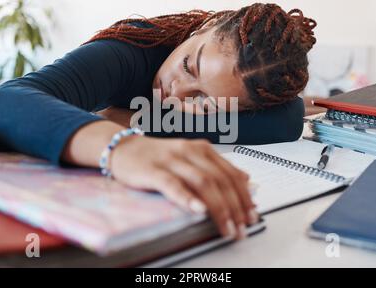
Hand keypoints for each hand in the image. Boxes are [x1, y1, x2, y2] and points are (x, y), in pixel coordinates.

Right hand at [110, 135, 258, 238]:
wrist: (123, 147)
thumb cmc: (158, 157)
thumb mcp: (191, 158)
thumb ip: (216, 167)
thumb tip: (246, 179)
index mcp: (202, 148)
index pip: (230, 173)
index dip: (244, 196)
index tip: (252, 215)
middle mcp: (190, 151)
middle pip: (219, 179)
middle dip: (235, 206)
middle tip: (242, 227)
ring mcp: (171, 160)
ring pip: (202, 182)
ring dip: (218, 208)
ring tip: (226, 227)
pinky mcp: (152, 170)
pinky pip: (172, 184)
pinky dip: (187, 198)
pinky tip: (198, 210)